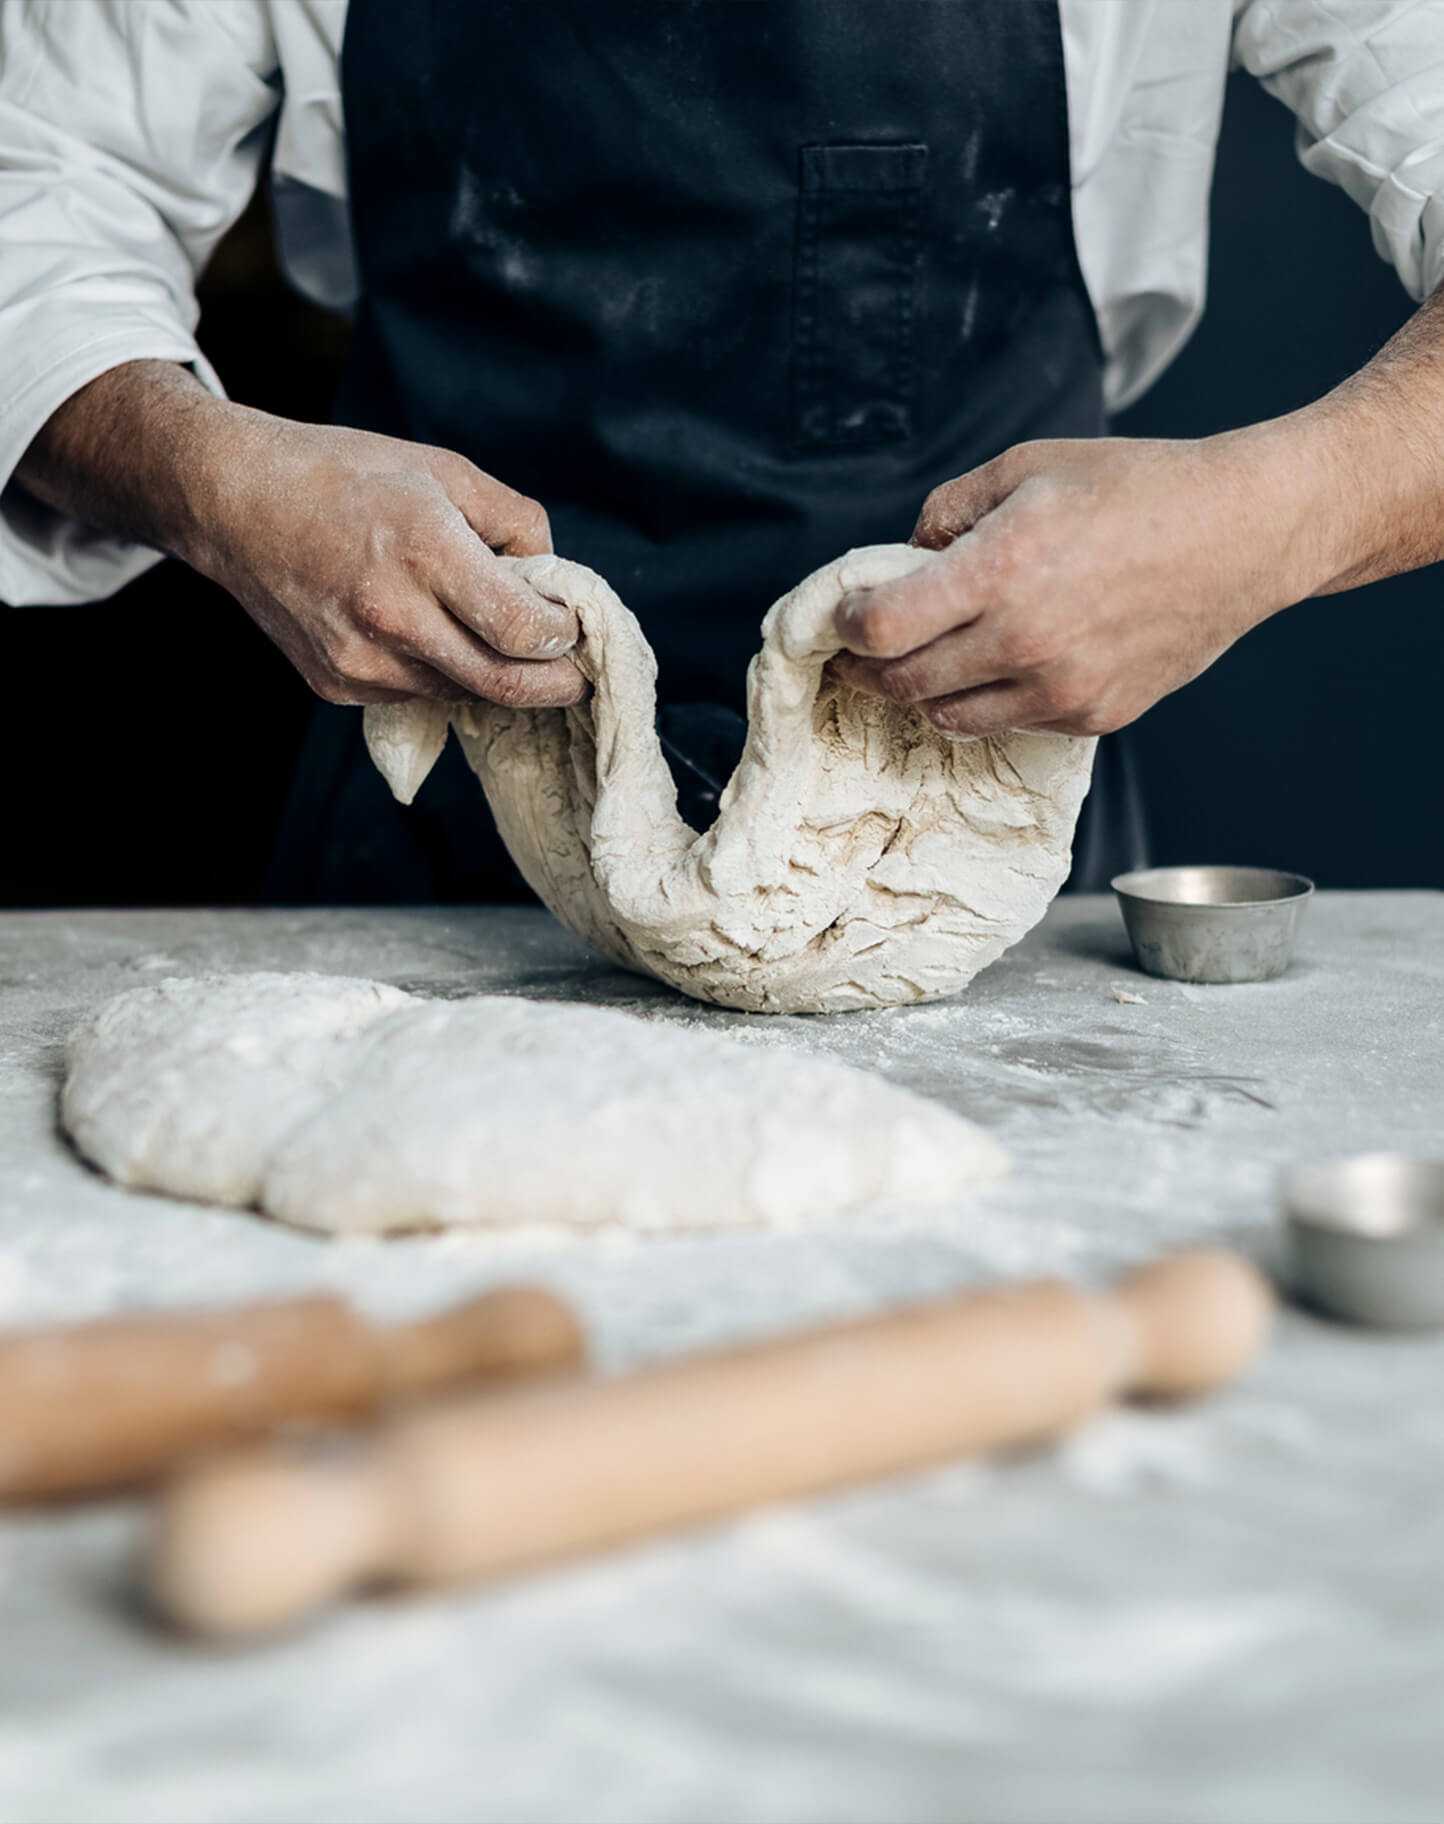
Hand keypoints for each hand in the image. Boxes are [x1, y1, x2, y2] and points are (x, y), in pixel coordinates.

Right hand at [186, 412, 584, 707]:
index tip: (574, 626)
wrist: (235, 503)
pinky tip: (429, 633)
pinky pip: (418, 694)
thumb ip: (515, 523)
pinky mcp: (339, 686)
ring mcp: (360, 661)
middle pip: (503, 685)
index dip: (563, 636)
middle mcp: (390, 616)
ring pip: (462, 694)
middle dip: (555, 686)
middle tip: (577, 674)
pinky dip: (442, 672)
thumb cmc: (344, 475)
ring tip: (500, 638)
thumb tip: (555, 580)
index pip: (523, 630)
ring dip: (495, 676)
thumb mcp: (444, 470)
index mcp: (423, 551)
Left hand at [830, 434, 1323, 736]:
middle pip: (903, 682)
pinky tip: (998, 664)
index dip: (847, 625)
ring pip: (948, 716)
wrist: (1244, 533)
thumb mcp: (1029, 467)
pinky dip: (987, 699)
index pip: (882, 626)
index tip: (841, 616)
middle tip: (858, 652)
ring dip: (922, 691)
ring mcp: (1061, 688)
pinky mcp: (1092, 717)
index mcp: (1001, 570)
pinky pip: (1008, 723)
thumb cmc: (1137, 487)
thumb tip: (904, 560)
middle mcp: (1025, 641)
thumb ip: (948, 511)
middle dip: (868, 668)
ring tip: (923, 659)